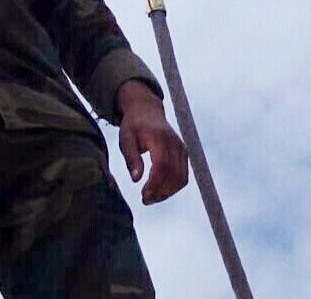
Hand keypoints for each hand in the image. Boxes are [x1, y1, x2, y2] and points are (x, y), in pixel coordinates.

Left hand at [116, 80, 188, 204]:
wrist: (146, 111)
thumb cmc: (133, 126)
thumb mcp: (126, 139)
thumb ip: (131, 158)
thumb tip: (136, 179)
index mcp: (159, 138)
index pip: (162, 166)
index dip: (154, 184)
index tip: (143, 195)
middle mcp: (174, 143)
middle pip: (173, 175)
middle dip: (160, 192)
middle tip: (145, 200)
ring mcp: (182, 148)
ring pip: (181, 178)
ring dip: (167, 192)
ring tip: (151, 198)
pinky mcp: (184, 154)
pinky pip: (183, 176)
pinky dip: (173, 187)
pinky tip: (159, 191)